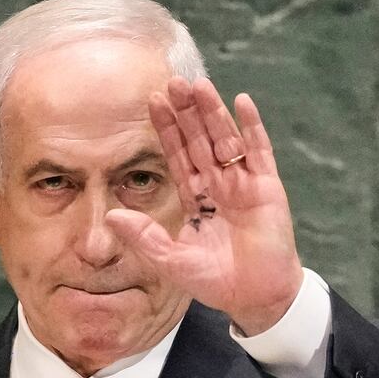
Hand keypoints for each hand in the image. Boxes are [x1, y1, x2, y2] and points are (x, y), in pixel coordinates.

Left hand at [105, 77, 302, 334]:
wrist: (257, 297)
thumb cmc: (216, 281)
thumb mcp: (172, 260)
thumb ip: (144, 237)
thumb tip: (110, 215)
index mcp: (195, 198)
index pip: (177, 155)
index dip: (166, 129)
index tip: (152, 101)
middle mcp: (218, 185)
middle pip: (200, 140)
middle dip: (187, 112)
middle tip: (172, 81)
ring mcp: (244, 183)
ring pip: (225, 139)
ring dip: (213, 112)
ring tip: (199, 84)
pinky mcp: (268, 187)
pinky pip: (259, 151)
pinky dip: (252, 126)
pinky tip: (241, 101)